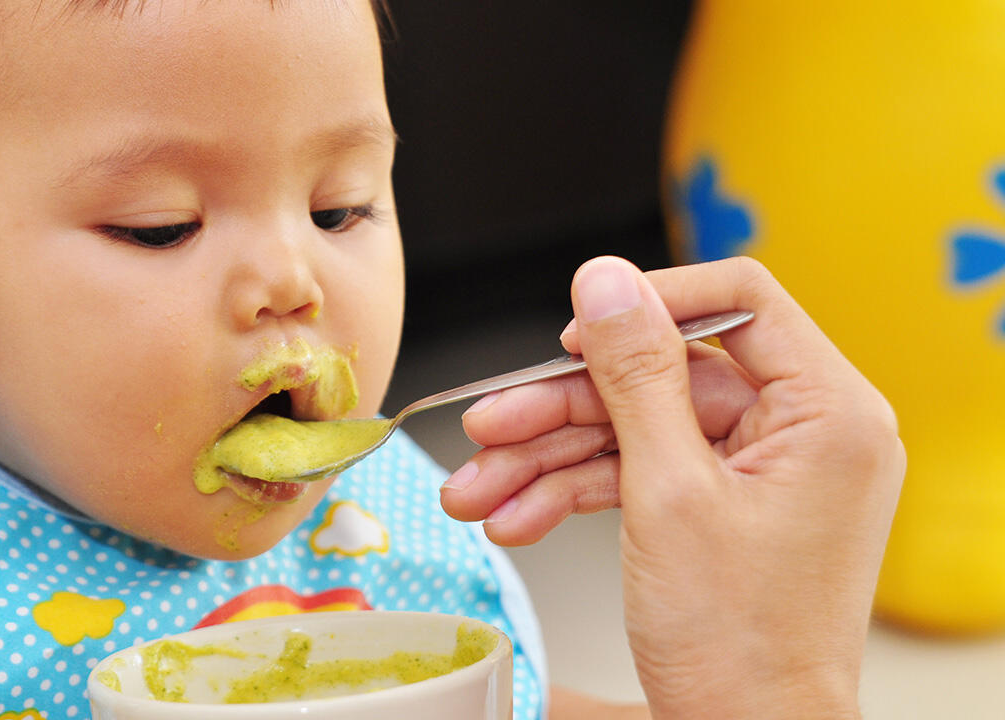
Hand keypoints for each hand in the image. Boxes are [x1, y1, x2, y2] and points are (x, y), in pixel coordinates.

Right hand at [441, 256, 904, 717]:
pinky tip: (517, 516)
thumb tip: (605, 280)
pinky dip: (575, 492)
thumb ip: (634, 375)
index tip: (575, 335)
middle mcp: (800, 432)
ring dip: (549, 460)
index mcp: (825, 412)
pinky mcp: (722, 505)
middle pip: (662, 376)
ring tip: (478, 492)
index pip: (738, 302)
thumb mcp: (669, 492)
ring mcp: (758, 471)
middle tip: (488, 427)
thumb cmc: (738, 646)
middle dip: (562, 410)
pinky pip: (639, 472)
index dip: (648, 307)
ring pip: (636, 427)